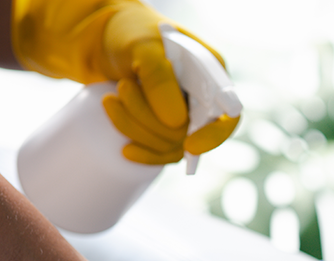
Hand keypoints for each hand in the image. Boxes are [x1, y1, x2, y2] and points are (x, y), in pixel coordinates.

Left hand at [12, 0, 239, 163]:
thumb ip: (159, 78)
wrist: (104, 42)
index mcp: (212, 72)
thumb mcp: (142, 46)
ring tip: (110, 99)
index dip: (214, 134)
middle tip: (122, 86)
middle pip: (193, 133)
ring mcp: (186, 116)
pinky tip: (124, 149)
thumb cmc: (129, 34)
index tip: (190, 145)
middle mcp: (205, 98)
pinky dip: (142, 151)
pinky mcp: (165, 130)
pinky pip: (162, 153)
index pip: (229, 113)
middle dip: (150, 118)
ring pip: (173, 146)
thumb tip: (176, 123)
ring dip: (136, 128)